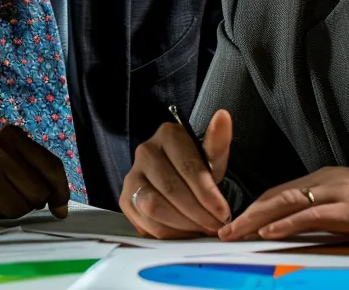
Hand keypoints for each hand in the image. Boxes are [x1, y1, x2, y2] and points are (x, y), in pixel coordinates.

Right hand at [0, 126, 71, 219]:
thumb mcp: (7, 153)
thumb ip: (35, 171)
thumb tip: (60, 205)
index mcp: (12, 135)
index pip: (52, 166)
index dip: (61, 190)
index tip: (60, 206)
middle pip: (39, 191)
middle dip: (32, 202)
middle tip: (14, 196)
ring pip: (22, 207)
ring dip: (13, 210)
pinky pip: (1, 214)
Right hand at [122, 109, 232, 238]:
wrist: (176, 177)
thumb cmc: (197, 167)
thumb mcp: (212, 156)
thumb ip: (218, 142)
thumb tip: (223, 116)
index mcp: (168, 135)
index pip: (189, 168)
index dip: (207, 194)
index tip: (223, 213)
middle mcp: (145, 151)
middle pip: (171, 189)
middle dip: (197, 213)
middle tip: (215, 226)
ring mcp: (132, 175)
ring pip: (153, 206)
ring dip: (181, 224)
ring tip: (200, 230)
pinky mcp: (125, 198)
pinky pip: (143, 221)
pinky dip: (167, 232)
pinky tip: (183, 232)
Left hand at [217, 167, 348, 241]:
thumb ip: (326, 216)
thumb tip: (297, 230)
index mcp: (327, 179)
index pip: (279, 192)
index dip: (253, 208)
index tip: (234, 223)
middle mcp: (328, 180)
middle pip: (275, 195)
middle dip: (246, 214)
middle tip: (222, 230)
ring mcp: (340, 192)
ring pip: (286, 202)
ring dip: (256, 219)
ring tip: (234, 232)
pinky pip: (312, 215)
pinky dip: (287, 223)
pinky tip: (269, 232)